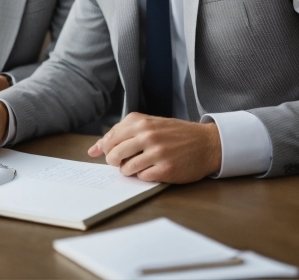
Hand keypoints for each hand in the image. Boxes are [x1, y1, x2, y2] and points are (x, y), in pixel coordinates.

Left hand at [87, 112, 221, 183]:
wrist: (205, 142)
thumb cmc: (173, 133)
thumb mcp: (149, 124)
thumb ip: (121, 133)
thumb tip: (93, 150)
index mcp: (140, 121)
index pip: (110, 139)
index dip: (106, 150)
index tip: (110, 154)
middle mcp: (147, 134)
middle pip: (114, 154)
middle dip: (115, 162)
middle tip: (124, 161)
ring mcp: (157, 152)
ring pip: (126, 168)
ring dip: (128, 171)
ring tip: (138, 166)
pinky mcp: (166, 169)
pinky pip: (142, 177)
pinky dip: (143, 176)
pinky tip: (152, 170)